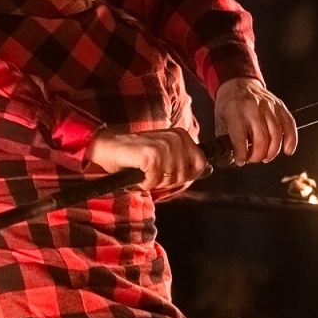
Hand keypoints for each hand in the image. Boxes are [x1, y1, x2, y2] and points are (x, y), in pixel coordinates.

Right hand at [85, 128, 209, 193]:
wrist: (110, 147)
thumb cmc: (136, 153)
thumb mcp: (166, 153)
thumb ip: (185, 160)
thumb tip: (207, 170)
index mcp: (181, 135)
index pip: (201, 163)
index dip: (186, 174)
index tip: (169, 171)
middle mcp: (175, 138)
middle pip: (184, 175)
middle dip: (167, 179)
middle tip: (153, 170)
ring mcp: (164, 147)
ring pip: (170, 180)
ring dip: (155, 181)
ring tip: (145, 170)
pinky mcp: (151, 156)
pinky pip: (155, 181)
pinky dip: (144, 182)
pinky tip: (138, 172)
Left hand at [214, 77, 296, 163]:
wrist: (237, 83)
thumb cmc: (228, 104)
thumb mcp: (220, 121)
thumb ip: (225, 140)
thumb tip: (231, 160)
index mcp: (235, 112)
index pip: (240, 140)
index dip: (241, 155)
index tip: (241, 160)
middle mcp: (253, 108)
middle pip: (261, 139)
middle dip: (258, 156)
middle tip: (253, 159)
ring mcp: (268, 106)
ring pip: (276, 135)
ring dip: (272, 152)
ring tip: (266, 157)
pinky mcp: (279, 106)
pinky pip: (290, 125)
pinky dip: (291, 140)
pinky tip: (287, 150)